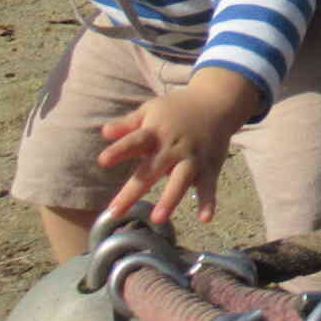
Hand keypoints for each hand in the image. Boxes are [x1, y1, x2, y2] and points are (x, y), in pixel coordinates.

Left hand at [99, 69, 258, 226]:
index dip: (120, 150)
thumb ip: (128, 124)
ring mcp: (193, 158)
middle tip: (115, 212)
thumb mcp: (151, 110)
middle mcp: (174, 147)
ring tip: (157, 219)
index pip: (135, 142)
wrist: (217, 102)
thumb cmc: (176, 110)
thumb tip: (104, 133)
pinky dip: (208, 203)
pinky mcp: (210, 167)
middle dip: (134, 190)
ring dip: (170, 199)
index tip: (103, 161)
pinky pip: (209, 187)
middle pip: (152, 170)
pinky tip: (205, 219)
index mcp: (155, 133)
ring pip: (181, 180)